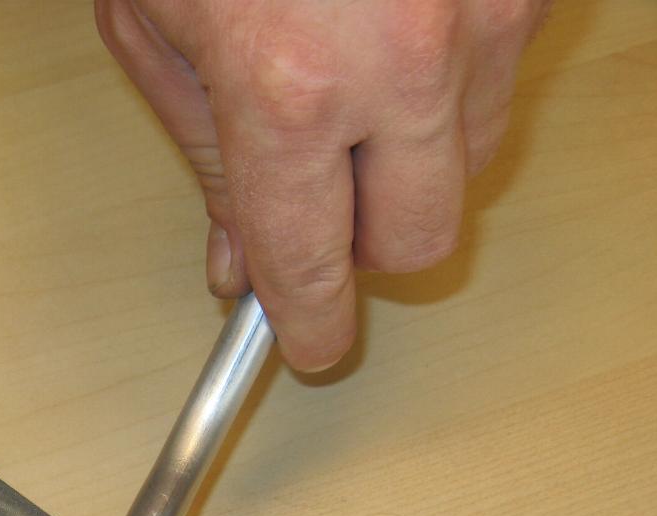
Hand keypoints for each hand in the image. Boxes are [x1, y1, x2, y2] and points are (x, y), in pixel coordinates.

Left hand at [96, 0, 550, 370]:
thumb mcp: (158, 28)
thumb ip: (210, 160)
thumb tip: (243, 263)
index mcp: (288, 88)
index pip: (314, 262)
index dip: (311, 320)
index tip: (312, 340)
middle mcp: (405, 58)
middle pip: (421, 239)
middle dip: (367, 241)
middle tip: (321, 203)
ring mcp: (486, 6)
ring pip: (469, 160)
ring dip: (406, 152)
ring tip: (344, 75)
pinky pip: (498, 76)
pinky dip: (443, 77)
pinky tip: (387, 23)